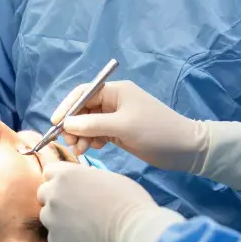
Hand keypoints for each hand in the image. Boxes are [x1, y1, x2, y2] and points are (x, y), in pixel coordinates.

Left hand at [37, 163, 180, 241]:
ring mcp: (52, 219)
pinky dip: (66, 241)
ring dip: (60, 221)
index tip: (70, 188)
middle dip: (56, 200)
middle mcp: (53, 194)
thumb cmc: (129, 201)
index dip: (59, 180)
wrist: (134, 233)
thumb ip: (87, 177)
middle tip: (76, 209)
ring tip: (83, 228)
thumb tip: (84, 180)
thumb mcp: (108, 177)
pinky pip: (55, 239)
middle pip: (44, 195)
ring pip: (48, 218)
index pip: (49, 173)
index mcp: (65, 174)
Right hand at [54, 81, 207, 173]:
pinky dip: (92, 140)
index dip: (67, 106)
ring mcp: (117, 117)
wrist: (185, 149)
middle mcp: (115, 101)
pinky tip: (95, 148)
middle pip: (84, 109)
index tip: (55, 123)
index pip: (83, 93)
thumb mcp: (122, 127)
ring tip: (81, 150)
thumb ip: (92, 125)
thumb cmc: (155, 131)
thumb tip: (66, 124)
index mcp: (116, 91)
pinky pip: (98, 133)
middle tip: (71, 143)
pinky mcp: (121, 131)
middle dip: (74, 125)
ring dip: (82, 135)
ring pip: (89, 123)